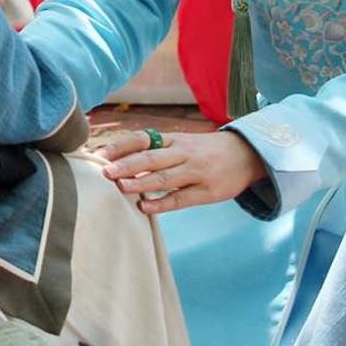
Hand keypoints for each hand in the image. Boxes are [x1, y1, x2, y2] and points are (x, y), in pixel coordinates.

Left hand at [91, 129, 268, 215]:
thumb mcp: (182, 143)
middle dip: (127, 164)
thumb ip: (156, 151)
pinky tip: (145, 207)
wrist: (246, 154)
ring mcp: (196, 172)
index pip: (142, 139)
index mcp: (174, 140)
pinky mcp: (207, 192)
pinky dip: (162, 203)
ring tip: (121, 187)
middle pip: (151, 157)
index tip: (99, 154)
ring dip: (141, 182)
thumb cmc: (205, 151)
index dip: (121, 146)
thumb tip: (119, 161)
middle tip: (105, 172)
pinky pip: (181, 198)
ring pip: (165, 178)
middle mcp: (183, 153)